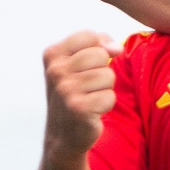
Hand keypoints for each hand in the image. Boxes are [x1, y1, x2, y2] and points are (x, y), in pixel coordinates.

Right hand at [42, 31, 122, 156]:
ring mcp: (65, 90)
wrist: (63, 134)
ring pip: (108, 75)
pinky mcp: (78, 108)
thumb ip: (97, 45)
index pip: (90, 35)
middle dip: (102, 71)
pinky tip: (91, 111)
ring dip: (105, 89)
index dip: (99, 49)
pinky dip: (105, 105)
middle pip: (101, 55)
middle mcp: (55, 71)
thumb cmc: (75, 93)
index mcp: (52, 54)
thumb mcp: (77, 63)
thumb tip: (117, 48)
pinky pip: (110, 96)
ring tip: (89, 98)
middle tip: (88, 86)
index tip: (89, 65)